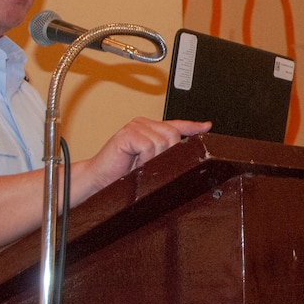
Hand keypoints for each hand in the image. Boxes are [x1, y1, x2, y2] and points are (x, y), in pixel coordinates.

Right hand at [79, 116, 210, 195]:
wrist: (97, 180)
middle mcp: (143, 124)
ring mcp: (135, 127)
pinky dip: (144, 158)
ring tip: (139, 165)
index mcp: (149, 128)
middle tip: (149, 164)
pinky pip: (149, 146)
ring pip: (163, 141)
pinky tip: (133, 162)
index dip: (192, 126)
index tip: (206, 126)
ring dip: (153, 159)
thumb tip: (184, 153)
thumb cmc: (121, 173)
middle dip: (167, 154)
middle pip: (173, 134)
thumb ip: (163, 153)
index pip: (175, 125)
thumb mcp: (147, 162)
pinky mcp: (127, 134)